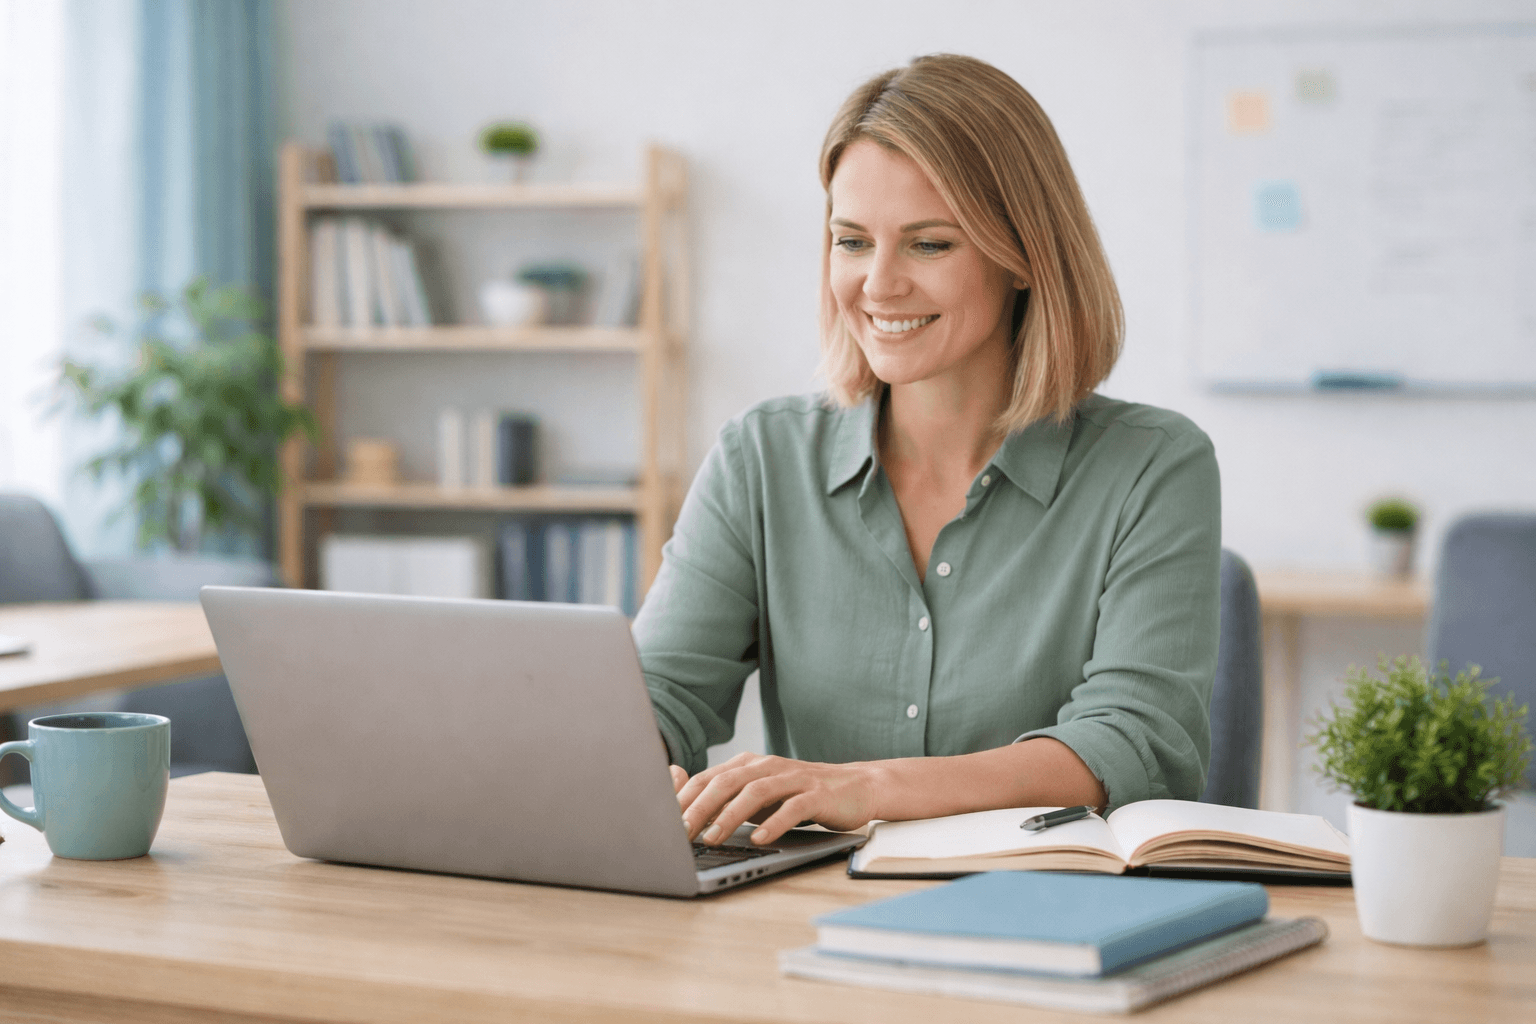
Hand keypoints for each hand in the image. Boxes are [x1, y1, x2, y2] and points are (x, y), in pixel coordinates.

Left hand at [672, 752, 879, 846]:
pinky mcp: (817, 795)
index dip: (684, 799)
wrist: (856, 787)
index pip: (708, 778)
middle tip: (679, 833)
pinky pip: (793, 808)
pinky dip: (774, 823)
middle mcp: (768, 766)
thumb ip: (725, 796)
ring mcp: (794, 778)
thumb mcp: (758, 795)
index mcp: (749, 765)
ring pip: (755, 792)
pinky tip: (760, 839)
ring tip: (713, 838)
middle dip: (699, 808)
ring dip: (731, 816)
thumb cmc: (800, 795)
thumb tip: (680, 800)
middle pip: (726, 782)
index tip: (662, 822)